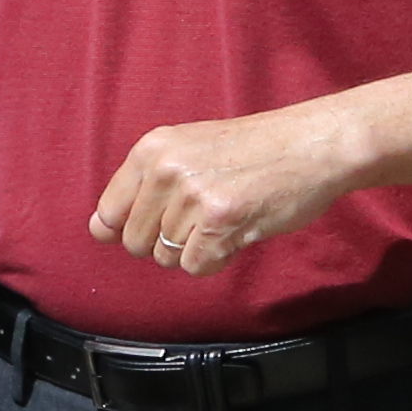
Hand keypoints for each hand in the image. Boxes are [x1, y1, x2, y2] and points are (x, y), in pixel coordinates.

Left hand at [88, 99, 378, 278]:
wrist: (313, 144)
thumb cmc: (254, 151)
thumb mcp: (189, 150)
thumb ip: (145, 187)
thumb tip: (99, 231)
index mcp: (151, 149)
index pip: (108, 213)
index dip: (126, 231)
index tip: (155, 226)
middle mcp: (165, 169)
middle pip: (136, 243)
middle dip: (168, 243)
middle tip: (204, 220)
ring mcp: (192, 194)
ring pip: (168, 257)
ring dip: (197, 250)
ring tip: (226, 220)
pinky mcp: (221, 219)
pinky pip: (197, 266)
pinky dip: (217, 260)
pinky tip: (237, 234)